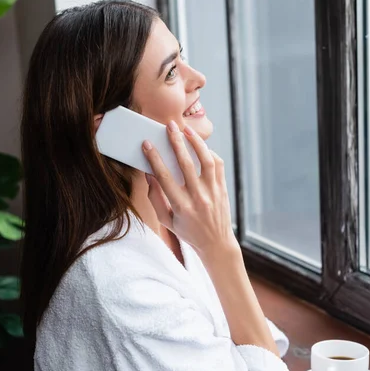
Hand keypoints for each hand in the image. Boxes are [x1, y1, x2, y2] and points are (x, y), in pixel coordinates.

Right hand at [142, 122, 238, 256]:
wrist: (216, 243)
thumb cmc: (188, 232)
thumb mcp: (166, 221)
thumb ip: (155, 198)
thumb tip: (149, 174)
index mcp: (181, 206)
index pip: (164, 178)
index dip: (154, 159)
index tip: (147, 144)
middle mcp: (198, 198)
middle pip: (186, 164)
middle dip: (176, 142)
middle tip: (169, 126)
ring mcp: (213, 192)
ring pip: (206, 161)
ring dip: (196, 143)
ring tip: (186, 130)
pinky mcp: (223, 189)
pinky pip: (218, 165)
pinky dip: (209, 153)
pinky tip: (200, 146)